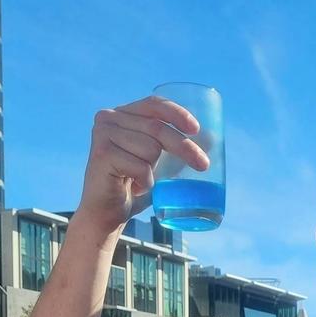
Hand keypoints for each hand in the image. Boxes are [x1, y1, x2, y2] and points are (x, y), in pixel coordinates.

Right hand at [75, 96, 209, 237]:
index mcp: (123, 114)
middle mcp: (109, 118)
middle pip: (157, 129)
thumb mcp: (159, 163)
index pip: (154, 104)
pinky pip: (141, 167)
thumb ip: (178, 149)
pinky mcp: (102, 155)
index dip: (177, 113)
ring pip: (151, 149)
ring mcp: (103, 134)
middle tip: (203, 165)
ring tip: (142, 180)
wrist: (106, 212)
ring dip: (155, 171)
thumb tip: (213, 139)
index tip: (196, 129)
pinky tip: (134, 188)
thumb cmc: (135, 185)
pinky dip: (145, 182)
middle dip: (185, 148)